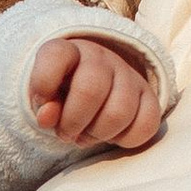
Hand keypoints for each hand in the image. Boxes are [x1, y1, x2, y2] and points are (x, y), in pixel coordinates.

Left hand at [30, 33, 161, 152]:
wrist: (94, 85)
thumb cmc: (63, 93)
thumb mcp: (44, 97)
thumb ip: (42, 106)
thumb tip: (46, 117)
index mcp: (69, 51)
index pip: (56, 55)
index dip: (43, 84)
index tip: (41, 104)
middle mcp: (101, 57)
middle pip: (90, 90)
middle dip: (73, 122)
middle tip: (66, 132)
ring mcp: (128, 74)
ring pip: (120, 112)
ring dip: (98, 134)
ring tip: (87, 134)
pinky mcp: (149, 96)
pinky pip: (146, 125)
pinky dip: (125, 139)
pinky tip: (112, 134)